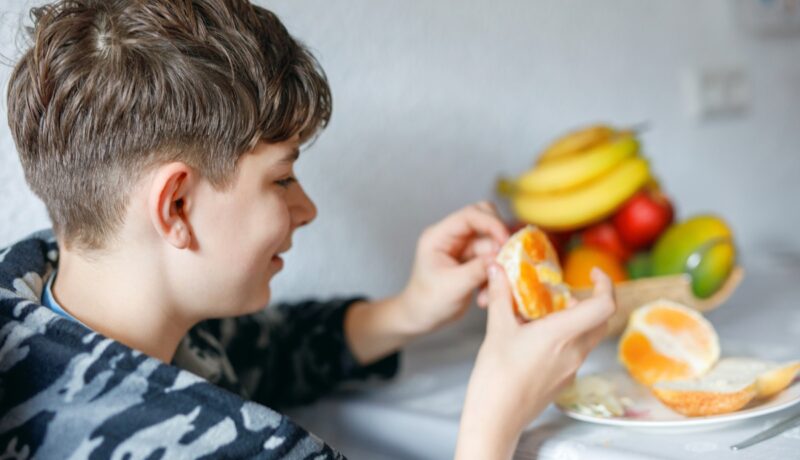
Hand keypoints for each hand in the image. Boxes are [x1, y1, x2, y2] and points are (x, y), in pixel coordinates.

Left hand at [398, 201, 509, 334]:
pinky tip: (483, 295)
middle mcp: (452, 237)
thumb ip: (477, 270)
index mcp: (439, 236)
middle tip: (507, 258)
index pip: (469, 216)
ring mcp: (463, 248)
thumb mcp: (453, 286)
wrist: (422, 318)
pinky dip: (494, 276)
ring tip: (488, 290)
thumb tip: (502, 258)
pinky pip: (492, 260)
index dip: (491, 224)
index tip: (507, 240)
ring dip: (496, 265)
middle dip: (499, 239)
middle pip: (485, 219)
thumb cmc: (428, 301)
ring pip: (492, 244)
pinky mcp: (473, 261)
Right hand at [455, 265, 616, 458]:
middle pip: (599, 321)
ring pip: (586, 337)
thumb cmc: (496, 377)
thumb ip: (501, 296)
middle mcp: (574, 352)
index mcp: (562, 334)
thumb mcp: (497, 329)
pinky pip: (573, 353)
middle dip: (589, 302)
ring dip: (574, 321)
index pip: (604, 306)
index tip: (593, 274)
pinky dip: (564, 339)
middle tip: (565, 293)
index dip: (606, 285)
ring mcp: (571, 369)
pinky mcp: (563, 381)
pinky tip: (536, 339)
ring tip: (543, 315)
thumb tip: (496, 270)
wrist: (496, 419)